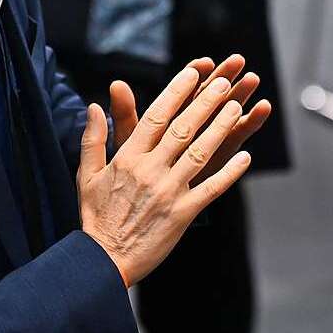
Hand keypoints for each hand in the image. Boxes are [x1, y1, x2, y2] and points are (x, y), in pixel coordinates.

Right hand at [77, 65, 264, 286]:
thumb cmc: (95, 216)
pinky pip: (211, 189)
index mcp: (128, 158)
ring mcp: (168, 192)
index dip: (177, 91)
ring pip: (200, 153)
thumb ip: (94, 138)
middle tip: (223, 82)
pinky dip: (229, 173)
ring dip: (220, 129)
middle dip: (205, 102)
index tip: (194, 72)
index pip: (156, 116)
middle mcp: (150, 170)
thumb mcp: (87, 174)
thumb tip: (94, 105)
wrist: (103, 260)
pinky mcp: (182, 214)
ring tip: (236, 108)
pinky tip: (246, 158)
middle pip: (183, 128)